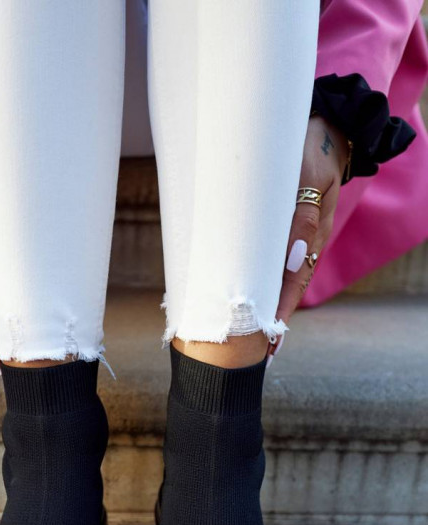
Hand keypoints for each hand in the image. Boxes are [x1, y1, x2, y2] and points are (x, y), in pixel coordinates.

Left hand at [271, 115, 347, 351]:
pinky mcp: (285, 225)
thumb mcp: (306, 177)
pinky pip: (272, 257)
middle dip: (270, 317)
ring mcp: (296, 233)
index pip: (293, 282)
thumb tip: (295, 258)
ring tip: (254, 334)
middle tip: (257, 350)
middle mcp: (304, 239)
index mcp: (310, 233)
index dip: (279, 311)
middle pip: (285, 286)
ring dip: (265, 302)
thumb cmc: (309, 147)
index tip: (268, 339)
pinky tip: (252, 292)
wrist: (323, 124)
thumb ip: (300, 217)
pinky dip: (262, 278)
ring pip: (279, 275)